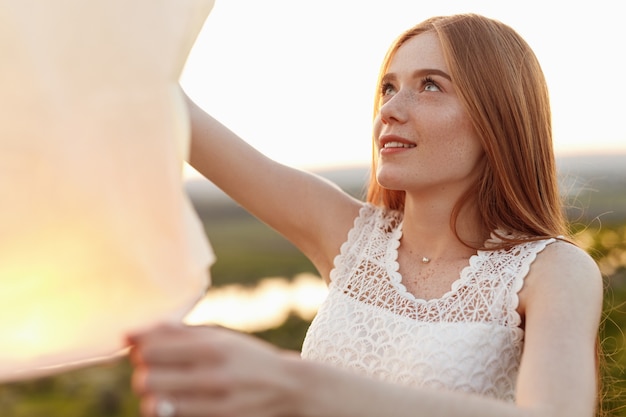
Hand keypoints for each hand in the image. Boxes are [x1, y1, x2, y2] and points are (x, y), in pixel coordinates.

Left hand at [128, 323, 300, 416]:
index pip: (151, 350)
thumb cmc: (245, 356)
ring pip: (155, 405)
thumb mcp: (219, 335)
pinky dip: (168, 410)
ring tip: (165, 388)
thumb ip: (178, 333)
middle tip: (154, 370)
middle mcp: (213, 375)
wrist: (288, 387)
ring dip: (153, 396)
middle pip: (147, 379)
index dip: (141, 349)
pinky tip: (180, 400)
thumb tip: (130, 334)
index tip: (148, 349)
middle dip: (144, 373)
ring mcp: (215, 403)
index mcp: (212, 346)